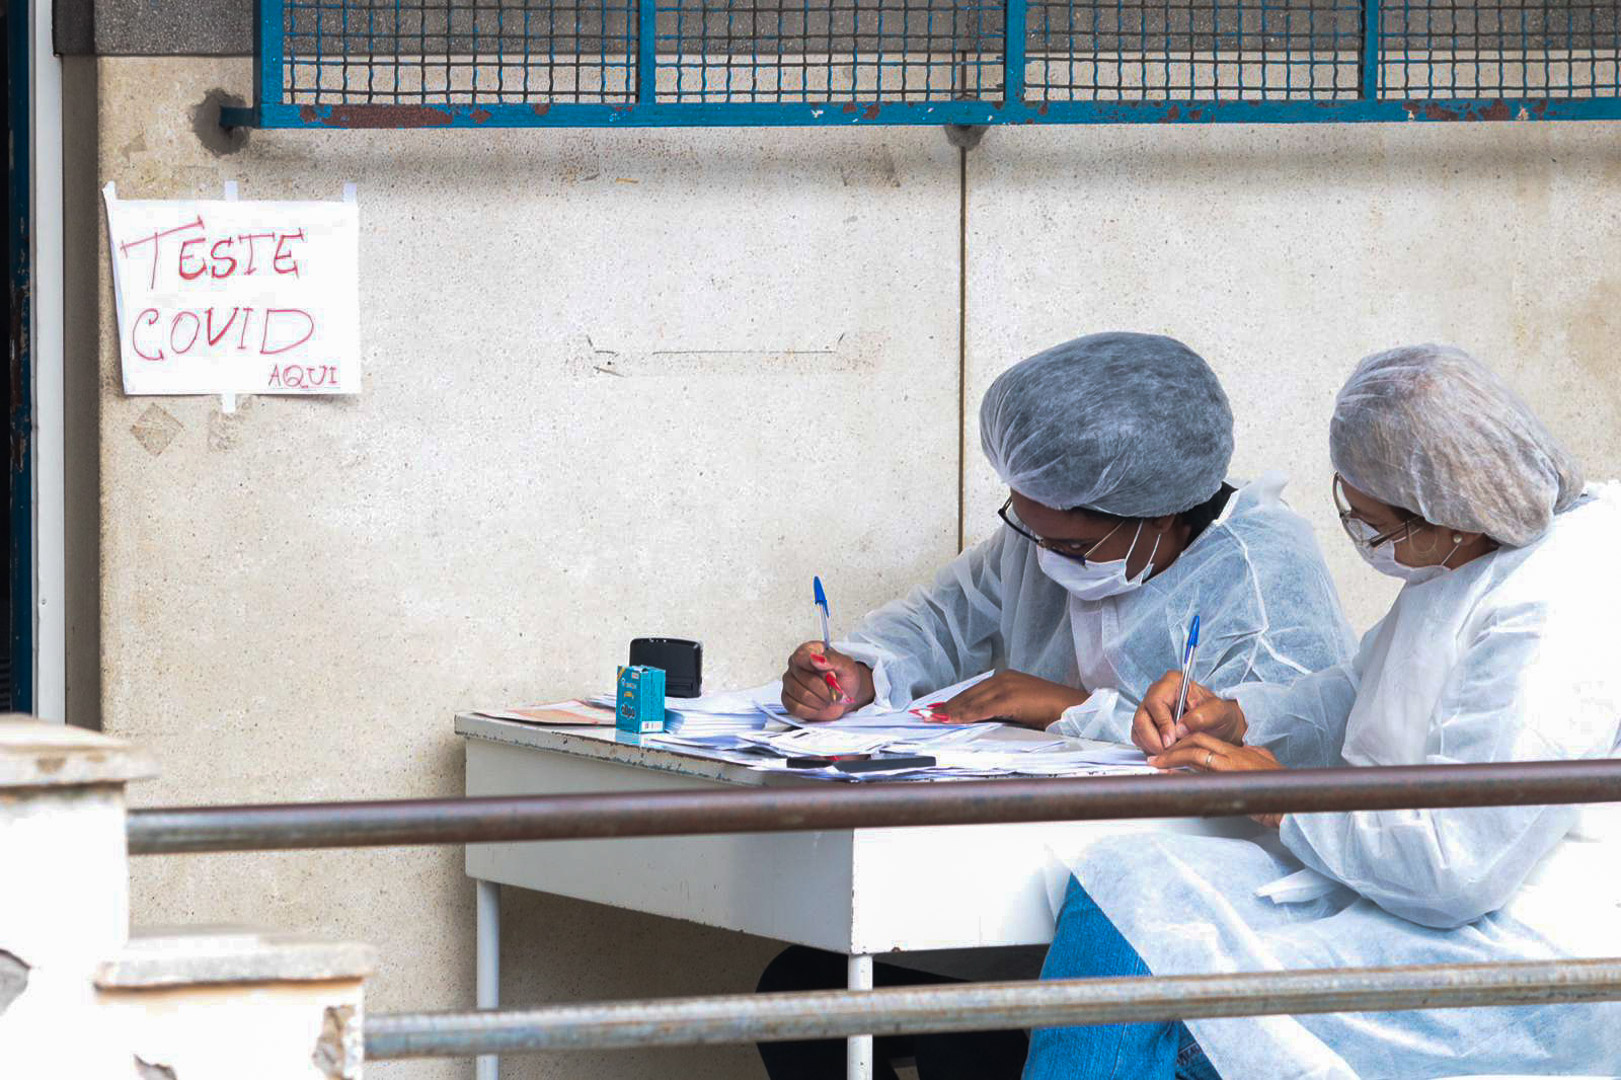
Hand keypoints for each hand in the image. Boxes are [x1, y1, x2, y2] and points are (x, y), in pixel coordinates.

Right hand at [781, 642, 875, 721]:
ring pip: (800, 694)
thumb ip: (833, 659)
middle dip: (824, 689)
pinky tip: (819, 706)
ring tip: (828, 699)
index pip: (800, 657)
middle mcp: (795, 665)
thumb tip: (815, 658)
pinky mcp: (788, 699)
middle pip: (803, 679)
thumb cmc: (845, 678)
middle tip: (835, 692)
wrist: (845, 696)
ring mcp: (789, 683)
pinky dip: (812, 710)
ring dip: (820, 701)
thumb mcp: (846, 666)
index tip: (830, 675)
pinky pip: (795, 707)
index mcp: (807, 651)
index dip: (814, 668)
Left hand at [931, 670, 1087, 728]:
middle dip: (948, 706)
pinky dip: (967, 714)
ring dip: (953, 711)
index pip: (974, 691)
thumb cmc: (1050, 712)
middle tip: (927, 715)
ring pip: (973, 700)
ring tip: (935, 719)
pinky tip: (955, 720)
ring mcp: (1008, 686)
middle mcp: (1004, 678)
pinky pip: (984, 708)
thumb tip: (981, 721)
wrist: (1073, 709)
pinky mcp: (1012, 697)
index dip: (954, 702)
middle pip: (969, 694)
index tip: (938, 710)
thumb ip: (1002, 711)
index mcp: (1006, 679)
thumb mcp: (1021, 709)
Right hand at [1131, 669, 1247, 754]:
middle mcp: (1157, 694)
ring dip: (1152, 746)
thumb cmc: (1219, 715)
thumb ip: (1202, 716)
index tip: (1171, 740)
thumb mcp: (1219, 712)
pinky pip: (1140, 738)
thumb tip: (1180, 728)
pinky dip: (1150, 748)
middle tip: (1168, 752)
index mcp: (1172, 683)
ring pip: (1138, 730)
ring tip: (1171, 753)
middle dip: (1153, 739)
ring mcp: (1149, 710)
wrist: (1220, 725)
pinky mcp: (1147, 724)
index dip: (1162, 724)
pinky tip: (1167, 752)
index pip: (1155, 702)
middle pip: (1141, 718)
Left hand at [1148, 734, 1285, 827]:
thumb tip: (1246, 753)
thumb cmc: (1279, 794)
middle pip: (1198, 739)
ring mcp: (1233, 763)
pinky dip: (1180, 767)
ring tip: (1157, 762)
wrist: (1293, 806)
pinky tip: (1168, 772)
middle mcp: (1236, 753)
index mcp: (1241, 752)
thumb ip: (1253, 759)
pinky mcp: (1230, 774)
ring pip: (1196, 749)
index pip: (1207, 739)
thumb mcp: (1264, 770)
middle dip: (1174, 745)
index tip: (1172, 750)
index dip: (1186, 743)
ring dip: (1172, 755)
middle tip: (1158, 755)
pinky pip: (1200, 765)